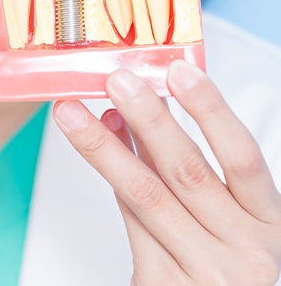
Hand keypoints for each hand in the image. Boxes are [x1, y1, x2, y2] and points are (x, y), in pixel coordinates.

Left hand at [54, 60, 280, 284]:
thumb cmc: (220, 258)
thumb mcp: (224, 212)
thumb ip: (184, 163)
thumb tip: (137, 110)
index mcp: (268, 222)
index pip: (242, 157)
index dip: (211, 110)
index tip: (179, 70)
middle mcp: (244, 248)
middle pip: (187, 171)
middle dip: (147, 118)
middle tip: (116, 81)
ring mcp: (204, 271)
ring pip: (145, 194)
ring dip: (104, 146)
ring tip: (73, 113)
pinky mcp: (163, 284)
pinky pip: (130, 221)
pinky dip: (110, 179)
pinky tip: (93, 147)